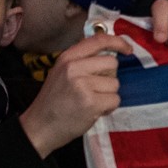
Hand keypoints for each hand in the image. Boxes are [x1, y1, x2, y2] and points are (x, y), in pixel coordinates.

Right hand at [19, 32, 132, 156]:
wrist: (40, 127)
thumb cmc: (53, 101)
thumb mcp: (61, 72)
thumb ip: (82, 61)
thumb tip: (111, 53)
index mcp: (67, 57)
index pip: (99, 40)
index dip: (118, 42)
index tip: (128, 49)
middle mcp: (74, 67)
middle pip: (112, 63)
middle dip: (109, 77)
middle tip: (96, 89)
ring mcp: (83, 85)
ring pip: (115, 83)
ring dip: (108, 95)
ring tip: (91, 102)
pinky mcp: (91, 102)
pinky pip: (115, 99)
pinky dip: (108, 107)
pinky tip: (94, 111)